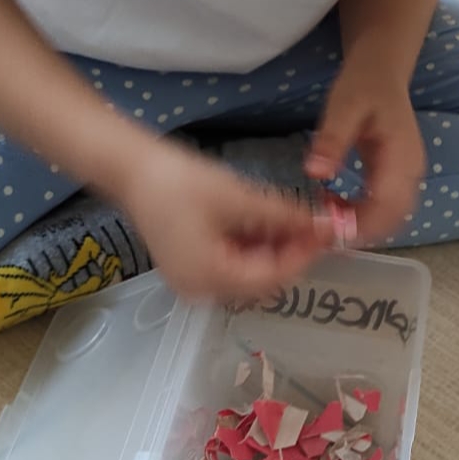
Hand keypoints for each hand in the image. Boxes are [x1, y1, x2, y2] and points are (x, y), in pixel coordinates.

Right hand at [123, 138, 332, 301]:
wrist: (130, 169)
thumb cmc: (179, 181)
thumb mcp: (238, 198)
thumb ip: (284, 216)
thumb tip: (324, 226)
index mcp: (210, 278)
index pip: (272, 278)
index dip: (303, 256)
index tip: (327, 233)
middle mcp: (202, 291)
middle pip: (262, 281)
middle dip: (290, 253)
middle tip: (314, 225)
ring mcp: (194, 282)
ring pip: (249, 274)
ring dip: (274, 250)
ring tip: (292, 220)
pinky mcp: (191, 268)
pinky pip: (231, 266)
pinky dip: (253, 248)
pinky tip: (266, 224)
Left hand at [306, 59, 425, 240]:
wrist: (382, 70)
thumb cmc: (364, 84)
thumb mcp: (342, 106)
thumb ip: (332, 140)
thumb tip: (315, 173)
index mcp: (402, 156)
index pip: (388, 205)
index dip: (361, 225)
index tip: (330, 230)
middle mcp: (411, 172)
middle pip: (394, 219)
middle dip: (361, 231)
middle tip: (324, 228)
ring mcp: (408, 177)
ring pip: (391, 218)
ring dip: (361, 225)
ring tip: (327, 212)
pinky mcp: (399, 178)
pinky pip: (386, 208)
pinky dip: (362, 215)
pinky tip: (336, 203)